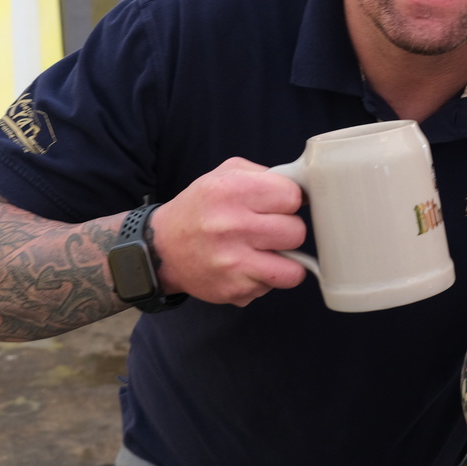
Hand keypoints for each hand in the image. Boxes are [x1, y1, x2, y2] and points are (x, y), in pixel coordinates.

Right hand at [148, 157, 309, 305]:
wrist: (162, 249)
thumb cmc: (200, 208)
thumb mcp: (225, 175)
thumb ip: (265, 175)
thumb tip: (304, 188)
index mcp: (231, 190)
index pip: (292, 196)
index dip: (290, 200)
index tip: (279, 204)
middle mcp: (231, 226)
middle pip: (297, 232)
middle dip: (288, 230)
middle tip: (270, 229)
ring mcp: (232, 262)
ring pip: (293, 270)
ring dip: (285, 261)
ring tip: (267, 251)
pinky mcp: (234, 290)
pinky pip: (271, 287)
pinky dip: (265, 278)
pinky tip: (247, 267)